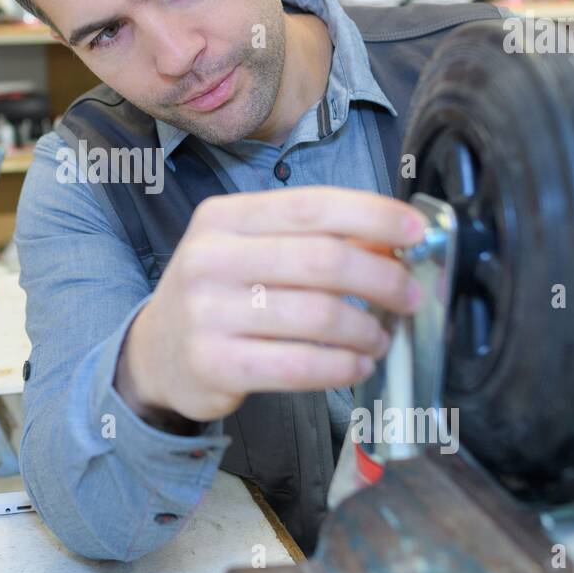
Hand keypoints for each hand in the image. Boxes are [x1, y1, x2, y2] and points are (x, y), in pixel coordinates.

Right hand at [116, 187, 424, 424]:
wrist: (156, 354)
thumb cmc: (220, 295)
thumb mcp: (249, 250)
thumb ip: (310, 240)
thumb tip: (393, 243)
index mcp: (223, 218)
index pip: (312, 206)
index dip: (374, 216)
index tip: (417, 234)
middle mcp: (209, 259)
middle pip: (322, 260)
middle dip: (382, 279)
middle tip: (410, 295)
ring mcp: (207, 313)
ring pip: (318, 316)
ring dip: (367, 329)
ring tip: (380, 337)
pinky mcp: (214, 364)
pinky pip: (300, 366)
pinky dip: (342, 367)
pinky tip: (357, 365)